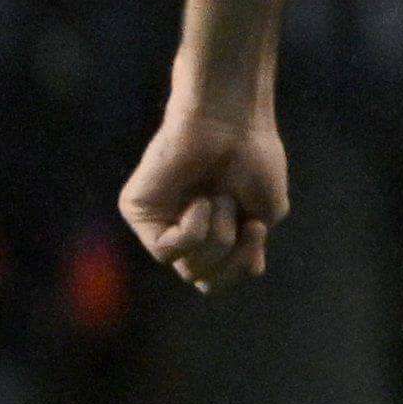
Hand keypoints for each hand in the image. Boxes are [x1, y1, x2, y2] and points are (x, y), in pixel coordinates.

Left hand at [122, 94, 287, 291]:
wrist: (233, 121)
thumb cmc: (254, 159)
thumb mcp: (265, 214)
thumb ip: (245, 251)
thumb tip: (223, 282)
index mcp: (211, 231)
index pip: (218, 278)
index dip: (240, 265)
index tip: (257, 228)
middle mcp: (181, 229)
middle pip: (204, 279)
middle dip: (233, 254)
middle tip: (243, 216)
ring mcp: (158, 221)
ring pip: (188, 269)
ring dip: (218, 237)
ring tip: (220, 198)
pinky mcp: (137, 211)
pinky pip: (166, 250)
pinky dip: (193, 231)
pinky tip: (200, 202)